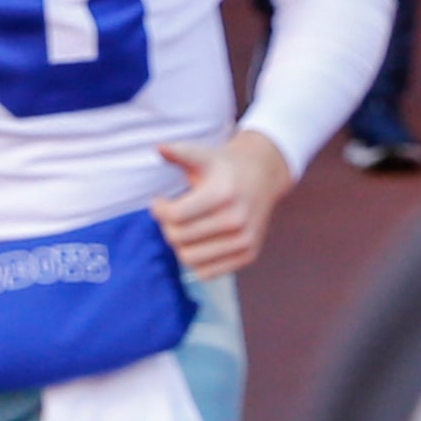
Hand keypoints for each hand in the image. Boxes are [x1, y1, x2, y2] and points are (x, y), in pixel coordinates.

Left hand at [152, 130, 292, 278]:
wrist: (262, 176)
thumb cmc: (222, 166)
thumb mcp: (202, 154)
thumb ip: (178, 152)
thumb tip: (158, 147)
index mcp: (222, 194)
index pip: (175, 216)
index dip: (158, 209)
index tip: (159, 201)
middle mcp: (236, 220)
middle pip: (178, 238)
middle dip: (166, 226)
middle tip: (171, 215)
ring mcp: (245, 240)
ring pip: (189, 259)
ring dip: (179, 245)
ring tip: (183, 228)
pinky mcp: (248, 255)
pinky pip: (207, 273)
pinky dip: (196, 261)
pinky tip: (197, 242)